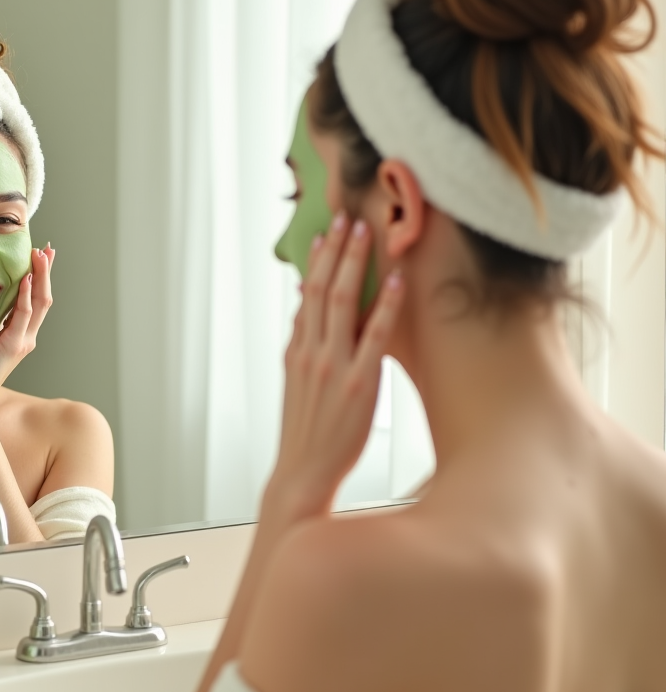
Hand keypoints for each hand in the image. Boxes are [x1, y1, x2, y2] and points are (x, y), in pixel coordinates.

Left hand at [0, 245, 55, 411]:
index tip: (42, 255)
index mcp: (22, 334)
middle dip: (46, 271)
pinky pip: (22, 315)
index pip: (37, 300)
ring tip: (39, 255)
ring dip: (40, 277)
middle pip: (44, 297)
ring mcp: (23, 340)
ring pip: (39, 303)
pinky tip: (25, 278)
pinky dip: (25, 295)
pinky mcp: (12, 346)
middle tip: (47, 248)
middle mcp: (28, 336)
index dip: (41, 277)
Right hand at [270, 214, 404, 519]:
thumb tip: (306, 317)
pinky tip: (395, 282)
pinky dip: (385, 305)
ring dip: (355, 264)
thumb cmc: (305, 433)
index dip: (316, 262)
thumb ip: (302, 349)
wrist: (302, 472)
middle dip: (336, 251)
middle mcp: (311, 352)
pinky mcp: (359, 383)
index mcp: (296, 352)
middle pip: (322, 289)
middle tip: (348, 219)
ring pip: (342, 302)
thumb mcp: (295, 386)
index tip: (325, 234)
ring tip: (366, 234)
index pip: (305, 296)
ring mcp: (334, 366)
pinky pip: (375, 335)